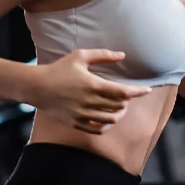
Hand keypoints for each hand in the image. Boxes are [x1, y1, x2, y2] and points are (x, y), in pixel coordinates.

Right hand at [26, 49, 151, 134]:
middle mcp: (89, 101)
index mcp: (93, 85)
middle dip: (127, 102)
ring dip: (119, 114)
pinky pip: (97, 129)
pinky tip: (108, 119)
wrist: (37, 86)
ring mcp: (82, 114)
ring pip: (110, 120)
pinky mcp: (75, 122)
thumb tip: (122, 55)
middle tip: (127, 96)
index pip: (122, 92)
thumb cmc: (59, 69)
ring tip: (119, 108)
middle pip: (119, 107)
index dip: (138, 92)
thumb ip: (103, 55)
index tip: (147, 90)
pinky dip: (107, 125)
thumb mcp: (80, 56)